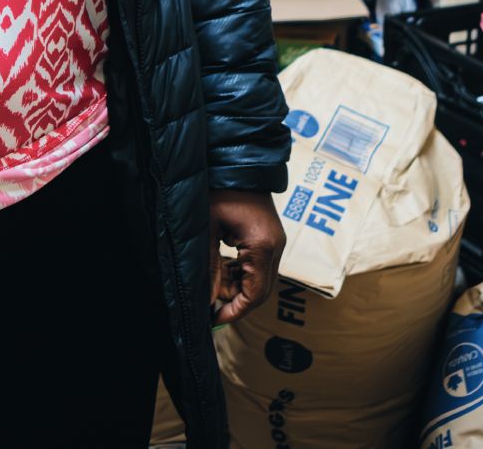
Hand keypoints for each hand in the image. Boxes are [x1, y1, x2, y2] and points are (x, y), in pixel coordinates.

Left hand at [208, 190, 284, 326]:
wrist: (238, 163)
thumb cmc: (220, 190)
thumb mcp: (208, 228)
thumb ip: (210, 266)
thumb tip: (207, 298)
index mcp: (262, 246)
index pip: (255, 293)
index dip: (236, 310)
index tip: (215, 318)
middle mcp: (275, 247)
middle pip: (260, 290)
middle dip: (235, 300)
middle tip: (210, 304)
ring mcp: (275, 242)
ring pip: (259, 279)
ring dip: (237, 286)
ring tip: (212, 285)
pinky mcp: (270, 237)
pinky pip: (258, 266)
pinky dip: (241, 273)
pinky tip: (222, 270)